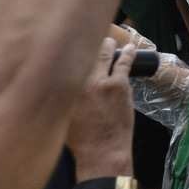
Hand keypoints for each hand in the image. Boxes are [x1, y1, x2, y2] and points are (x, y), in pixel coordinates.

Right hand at [65, 38, 135, 177]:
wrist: (102, 153)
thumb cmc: (79, 141)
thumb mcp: (61, 117)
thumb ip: (60, 99)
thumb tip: (57, 88)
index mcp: (61, 89)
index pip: (64, 61)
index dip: (70, 51)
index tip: (71, 43)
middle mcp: (78, 81)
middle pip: (84, 54)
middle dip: (89, 43)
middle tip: (91, 35)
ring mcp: (101, 81)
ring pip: (105, 55)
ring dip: (108, 46)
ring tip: (110, 40)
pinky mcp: (119, 85)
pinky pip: (124, 64)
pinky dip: (128, 54)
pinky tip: (131, 48)